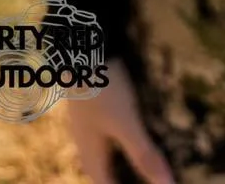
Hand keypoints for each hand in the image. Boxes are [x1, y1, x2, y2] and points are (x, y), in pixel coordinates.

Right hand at [66, 57, 174, 183]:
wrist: (79, 54)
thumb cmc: (103, 92)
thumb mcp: (126, 122)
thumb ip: (144, 153)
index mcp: (91, 155)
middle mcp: (83, 144)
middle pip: (100, 172)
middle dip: (115, 178)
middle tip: (136, 177)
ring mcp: (83, 124)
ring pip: (98, 153)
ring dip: (114, 161)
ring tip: (130, 163)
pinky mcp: (88, 106)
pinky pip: (100, 135)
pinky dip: (113, 142)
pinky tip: (121, 131)